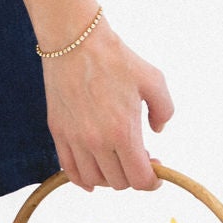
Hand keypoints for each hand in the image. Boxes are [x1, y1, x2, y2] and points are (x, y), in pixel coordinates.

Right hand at [42, 19, 172, 191]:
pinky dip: (83, 179)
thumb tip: (157, 131)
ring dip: (110, 177)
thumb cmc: (115, 57)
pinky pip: (69, 170)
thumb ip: (165, 110)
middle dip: (133, 175)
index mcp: (123, 132)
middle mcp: (97, 141)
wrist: (75, 40)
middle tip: (140, 157)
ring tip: (117, 160)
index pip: (140, 179)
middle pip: (118, 182)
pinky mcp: (58, 132)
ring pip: (94, 180)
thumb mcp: (154, 80)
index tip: (157, 172)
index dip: (153, 181)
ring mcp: (74, 138)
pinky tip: (93, 175)